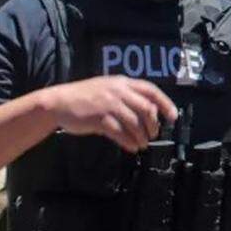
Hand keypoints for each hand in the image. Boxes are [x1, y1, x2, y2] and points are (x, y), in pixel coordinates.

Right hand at [40, 76, 177, 153]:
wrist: (58, 102)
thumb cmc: (85, 97)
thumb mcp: (107, 89)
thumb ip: (127, 96)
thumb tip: (150, 112)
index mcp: (122, 82)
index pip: (151, 91)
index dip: (166, 104)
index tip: (173, 117)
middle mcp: (118, 91)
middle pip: (147, 109)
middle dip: (154, 125)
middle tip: (153, 135)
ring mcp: (108, 105)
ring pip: (135, 123)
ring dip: (142, 137)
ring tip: (142, 144)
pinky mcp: (99, 119)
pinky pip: (120, 133)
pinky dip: (129, 142)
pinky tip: (132, 147)